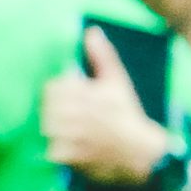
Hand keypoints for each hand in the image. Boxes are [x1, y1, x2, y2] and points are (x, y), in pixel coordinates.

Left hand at [40, 27, 172, 187]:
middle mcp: (88, 117)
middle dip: (50, 108)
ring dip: (50, 126)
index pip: (56, 87)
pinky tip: (62, 143)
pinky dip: (54, 147)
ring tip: (60, 126)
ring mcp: (83, 139)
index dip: (55, 90)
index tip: (61, 93)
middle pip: (49, 107)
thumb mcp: (117, 82)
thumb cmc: (125, 112)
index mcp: (96, 95)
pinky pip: (53, 150)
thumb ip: (102, 56)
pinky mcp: (79, 158)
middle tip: (58, 111)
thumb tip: (91, 32)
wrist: (141, 153)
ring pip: (49, 127)